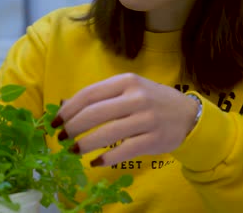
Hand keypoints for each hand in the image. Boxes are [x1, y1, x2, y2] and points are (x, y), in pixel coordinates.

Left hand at [53, 73, 199, 166]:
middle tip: (61, 138)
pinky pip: (124, 150)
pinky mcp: (154, 139)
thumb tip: (65, 106)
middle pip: (94, 114)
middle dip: (72, 127)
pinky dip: (107, 158)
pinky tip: (96, 162)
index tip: (54, 122)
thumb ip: (101, 96)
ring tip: (73, 151)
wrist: (188, 115)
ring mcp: (146, 119)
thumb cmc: (152, 101)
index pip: (89, 94)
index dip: (68, 110)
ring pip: (107, 133)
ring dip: (85, 144)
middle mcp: (136, 97)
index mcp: (127, 81)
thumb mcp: (129, 89)